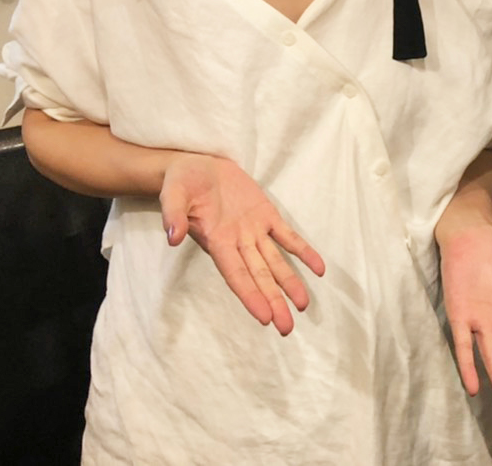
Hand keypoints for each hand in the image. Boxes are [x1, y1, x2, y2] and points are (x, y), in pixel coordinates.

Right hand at [159, 153, 324, 335]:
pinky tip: (319, 269)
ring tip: (303, 306)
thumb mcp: (173, 194)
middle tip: (286, 327)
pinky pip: (288, 236)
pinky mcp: (266, 214)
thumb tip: (172, 237)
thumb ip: (173, 215)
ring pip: (275, 262)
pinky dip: (303, 251)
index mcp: (216, 241)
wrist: (197, 165)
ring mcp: (254, 230)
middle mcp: (237, 242)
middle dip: (273, 300)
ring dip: (290, 283)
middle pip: (259, 276)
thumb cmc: (181, 182)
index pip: (236, 275)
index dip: (250, 295)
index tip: (264, 317)